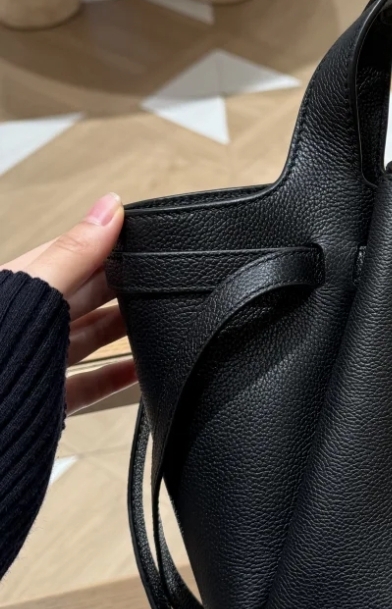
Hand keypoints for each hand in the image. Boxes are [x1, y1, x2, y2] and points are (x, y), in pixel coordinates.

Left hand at [2, 193, 136, 412]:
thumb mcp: (34, 293)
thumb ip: (74, 255)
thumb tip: (108, 209)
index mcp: (15, 288)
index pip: (68, 255)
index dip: (106, 244)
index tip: (144, 237)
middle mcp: (25, 324)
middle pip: (81, 298)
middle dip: (119, 287)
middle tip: (159, 278)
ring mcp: (35, 362)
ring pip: (86, 339)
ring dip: (121, 330)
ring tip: (156, 318)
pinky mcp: (46, 400)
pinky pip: (89, 384)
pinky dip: (118, 376)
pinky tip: (141, 369)